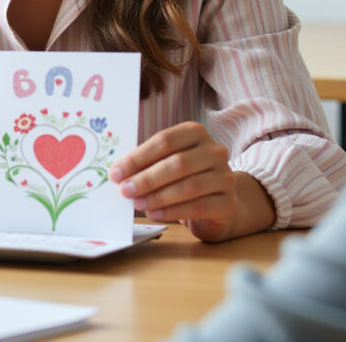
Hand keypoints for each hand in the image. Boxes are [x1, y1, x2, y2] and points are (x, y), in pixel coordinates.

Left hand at [108, 121, 273, 242]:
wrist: (218, 203)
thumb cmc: (184, 178)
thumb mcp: (167, 163)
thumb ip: (148, 163)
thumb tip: (118, 174)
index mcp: (196, 133)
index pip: (164, 141)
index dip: (138, 157)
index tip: (116, 173)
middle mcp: (215, 151)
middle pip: (178, 163)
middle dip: (147, 178)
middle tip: (125, 190)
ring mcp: (226, 177)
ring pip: (189, 186)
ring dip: (158, 196)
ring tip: (138, 204)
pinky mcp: (229, 203)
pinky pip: (199, 206)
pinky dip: (173, 211)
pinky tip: (155, 214)